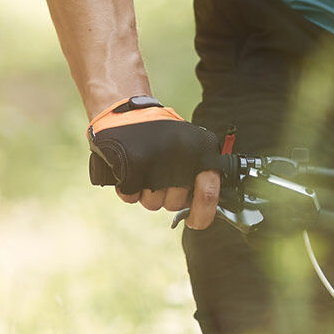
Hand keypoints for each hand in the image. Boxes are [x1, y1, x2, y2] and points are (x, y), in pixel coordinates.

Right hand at [87, 98, 225, 229]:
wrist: (125, 112)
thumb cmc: (159, 132)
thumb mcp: (189, 144)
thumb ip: (200, 173)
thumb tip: (204, 209)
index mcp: (199, 152)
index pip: (209, 192)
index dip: (203, 213)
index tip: (195, 221)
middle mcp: (180, 158)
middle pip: (175, 203)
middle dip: (167, 195)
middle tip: (159, 173)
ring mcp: (155, 164)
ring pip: (153, 204)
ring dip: (147, 192)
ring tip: (144, 168)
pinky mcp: (131, 167)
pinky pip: (131, 197)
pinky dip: (128, 188)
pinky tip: (129, 170)